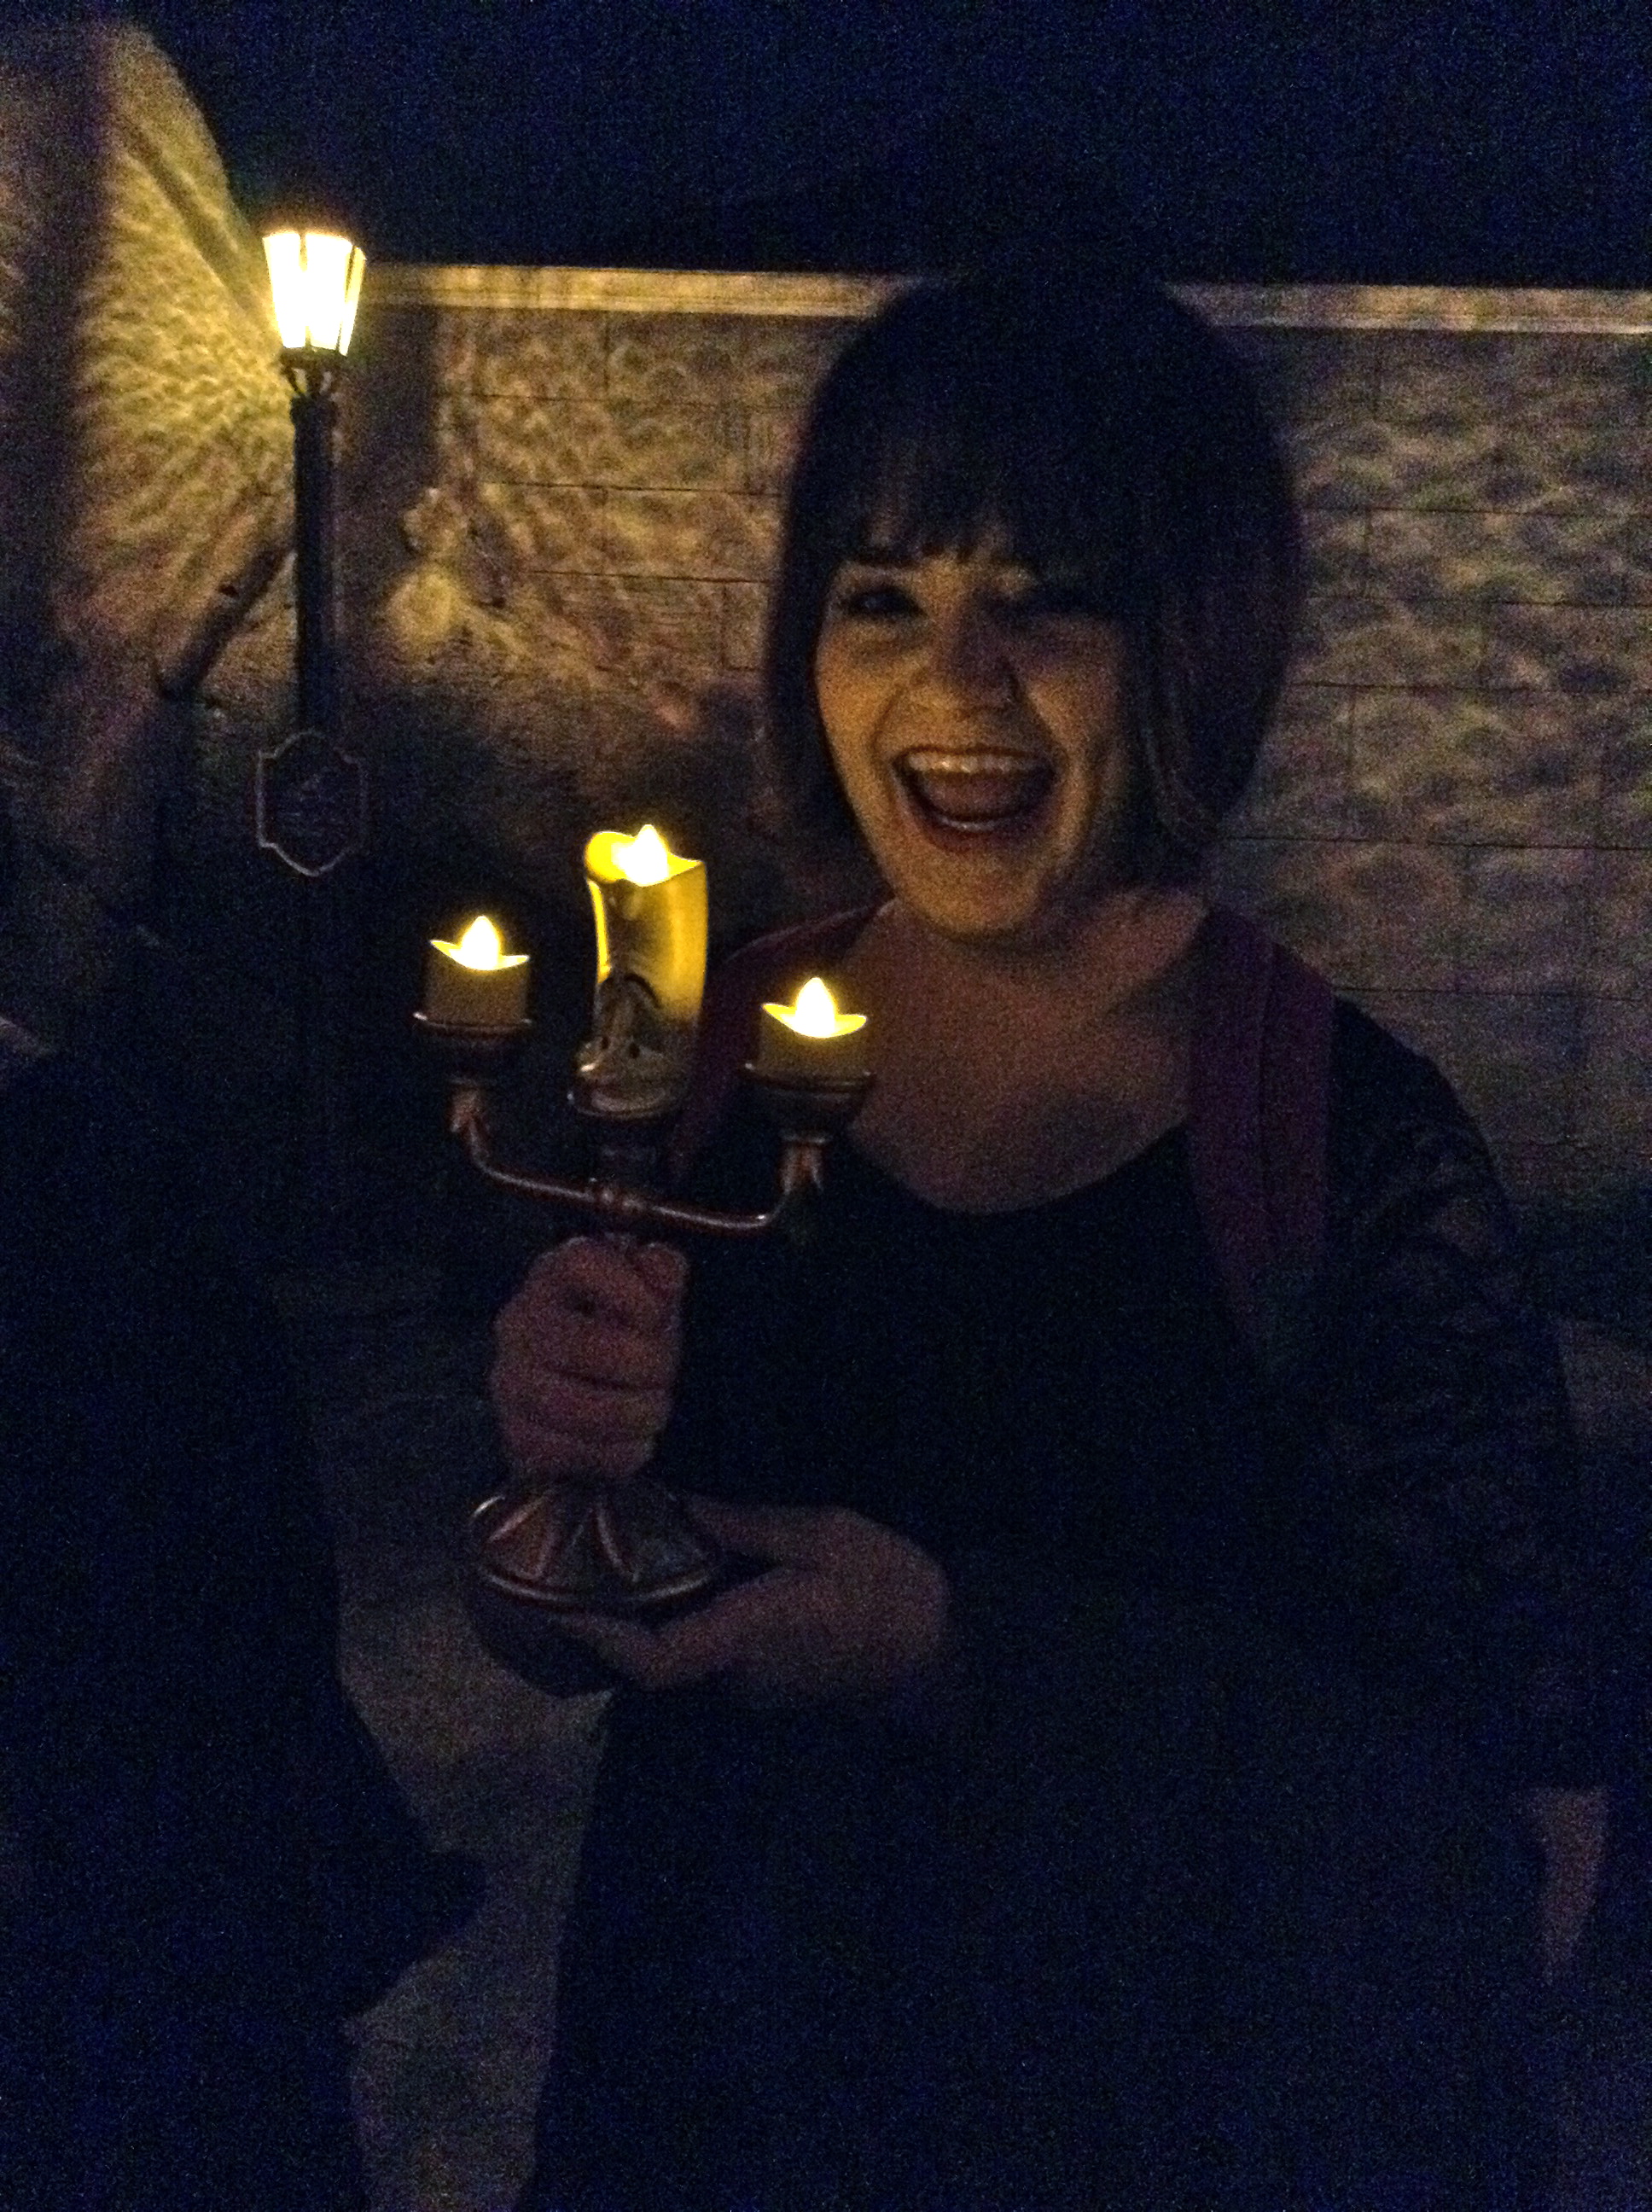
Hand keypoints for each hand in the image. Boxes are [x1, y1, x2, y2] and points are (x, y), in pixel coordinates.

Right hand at [490, 1236, 686, 1484]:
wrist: (587, 1390)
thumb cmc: (622, 1330)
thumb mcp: (650, 1292)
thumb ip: (662, 1271)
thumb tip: (663, 1273)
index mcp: (553, 1275)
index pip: (580, 1262)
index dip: (631, 1291)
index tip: (657, 1317)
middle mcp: (519, 1323)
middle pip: (584, 1344)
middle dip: (646, 1366)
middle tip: (665, 1376)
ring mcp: (510, 1382)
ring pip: (576, 1407)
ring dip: (634, 1415)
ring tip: (654, 1411)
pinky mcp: (515, 1435)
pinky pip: (568, 1452)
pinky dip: (615, 1454)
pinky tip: (633, 1442)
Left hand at [554, 1495, 950, 1708]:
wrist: (942, 1652)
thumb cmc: (887, 1587)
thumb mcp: (823, 1535)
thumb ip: (747, 1527)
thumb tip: (677, 1507)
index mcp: (748, 1637)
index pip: (655, 1661)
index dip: (601, 1639)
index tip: (558, 1602)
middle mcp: (735, 1675)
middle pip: (647, 1661)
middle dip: (603, 1618)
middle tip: (563, 1561)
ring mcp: (745, 1685)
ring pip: (670, 1654)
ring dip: (634, 1616)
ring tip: (598, 1555)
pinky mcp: (757, 1679)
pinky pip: (695, 1649)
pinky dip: (667, 1616)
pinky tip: (656, 1570)